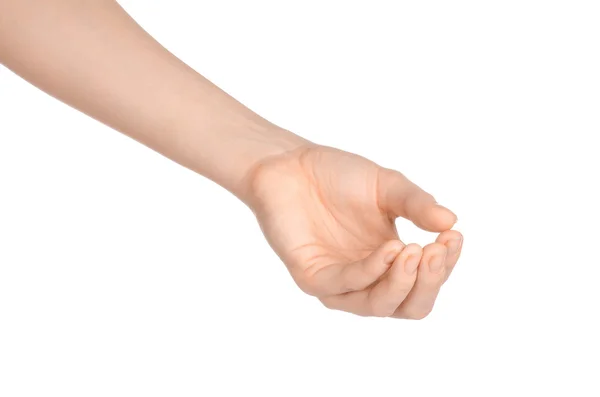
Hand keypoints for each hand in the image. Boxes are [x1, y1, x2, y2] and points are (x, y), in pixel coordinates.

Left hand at [246, 144, 462, 318]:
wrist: (290, 163)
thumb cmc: (338, 176)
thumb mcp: (388, 186)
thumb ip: (417, 205)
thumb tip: (451, 221)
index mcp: (389, 262)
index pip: (425, 282)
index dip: (444, 266)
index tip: (453, 236)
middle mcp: (367, 278)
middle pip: (408, 306)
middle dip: (428, 282)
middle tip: (436, 250)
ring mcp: (339, 281)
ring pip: (379, 305)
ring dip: (402, 282)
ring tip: (414, 251)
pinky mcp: (311, 276)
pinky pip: (344, 286)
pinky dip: (370, 272)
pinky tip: (388, 251)